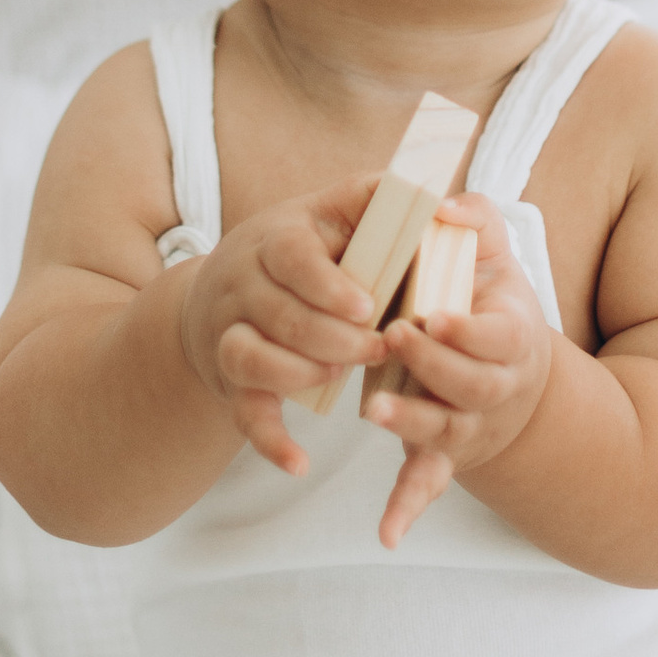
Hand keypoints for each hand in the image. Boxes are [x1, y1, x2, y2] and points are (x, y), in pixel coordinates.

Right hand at [175, 182, 388, 477]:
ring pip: (250, 358)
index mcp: (277, 236)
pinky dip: (268, 440)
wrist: (223, 288)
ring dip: (299, 374)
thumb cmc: (306, 246)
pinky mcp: (232, 379)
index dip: (329, 284)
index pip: (293, 256)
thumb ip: (382, 196)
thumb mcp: (335, 209)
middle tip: (379, 348)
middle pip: (280, 314)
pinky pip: (242, 412)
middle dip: (335, 338)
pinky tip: (300, 463)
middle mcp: (243, 281)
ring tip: (339, 374)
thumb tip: (434, 193)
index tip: (368, 305)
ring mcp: (230, 331)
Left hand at [363, 195, 552, 549]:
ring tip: (375, 408)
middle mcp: (494, 388)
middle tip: (395, 338)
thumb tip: (449, 206)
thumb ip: (475, 220)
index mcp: (511, 337)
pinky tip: (387, 533)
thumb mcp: (492, 256)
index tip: (434, 313)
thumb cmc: (491, 302)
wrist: (511, 368)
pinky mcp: (443, 452)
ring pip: (446, 434)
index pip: (496, 338)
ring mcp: (469, 424)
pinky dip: (408, 509)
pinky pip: (428, 485)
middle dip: (434, 366)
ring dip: (414, 424)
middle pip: (471, 386)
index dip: (468, 330)